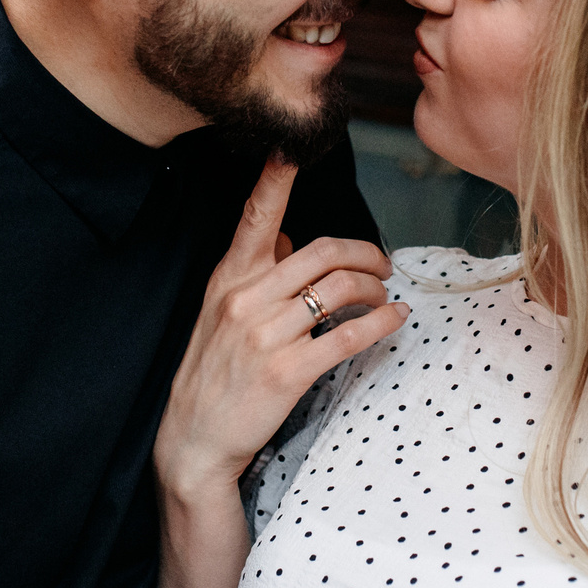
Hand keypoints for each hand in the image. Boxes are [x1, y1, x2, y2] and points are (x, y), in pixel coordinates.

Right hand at [154, 157, 408, 505]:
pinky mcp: (288, 372)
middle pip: (323, 252)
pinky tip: (394, 319)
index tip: (290, 148)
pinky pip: (349, 335)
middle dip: (366, 253)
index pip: (256, 216)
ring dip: (375, 288)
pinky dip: (381, 322)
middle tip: (383, 264)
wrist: (192, 440)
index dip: (275, 179)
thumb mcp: (220, 311)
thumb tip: (284, 236)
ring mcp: (266, 335)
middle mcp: (246, 299)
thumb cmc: (211, 371)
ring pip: (341, 289)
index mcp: (230, 278)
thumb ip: (254, 270)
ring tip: (384, 296)